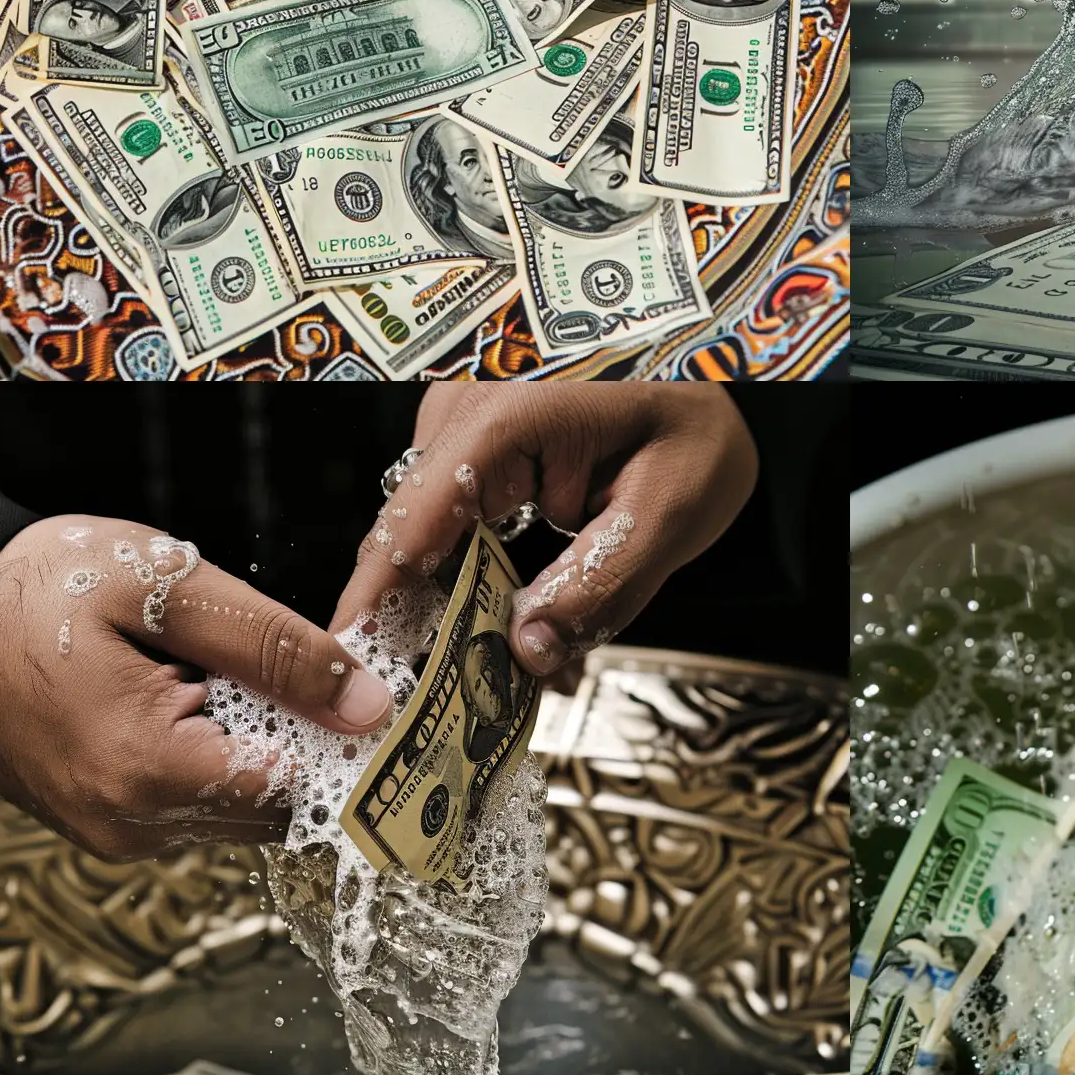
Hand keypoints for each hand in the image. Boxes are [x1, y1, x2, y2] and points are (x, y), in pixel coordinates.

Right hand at [0, 515, 393, 860]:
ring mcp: (116, 832)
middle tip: (316, 669)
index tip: (375, 691)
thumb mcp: (168, 589)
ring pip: (242, 809)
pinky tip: (211, 695)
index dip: (350, 744)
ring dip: (266, 749)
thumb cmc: (39, 589)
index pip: (301, 793)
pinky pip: (199, 802)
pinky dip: (224, 755)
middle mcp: (133, 824)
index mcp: (149, 772)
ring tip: (249, 673)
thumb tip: (366, 701)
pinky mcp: (107, 821)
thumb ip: (274, 646)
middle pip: (278, 809)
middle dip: (311, 744)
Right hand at [334, 381, 757, 674]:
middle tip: (428, 703)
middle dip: (421, 623)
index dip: (378, 600)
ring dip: (453, 605)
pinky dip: (474, 577)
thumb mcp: (673, 509)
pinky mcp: (477, 444)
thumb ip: (603, 584)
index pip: (416, 516)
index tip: (355, 673)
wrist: (719, 370)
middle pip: (411, 533)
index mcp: (510, 411)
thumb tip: (527, 652)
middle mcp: (469, 406)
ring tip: (483, 674)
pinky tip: (504, 624)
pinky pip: (457, 522)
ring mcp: (466, 421)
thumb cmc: (699, 420)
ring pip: (431, 536)